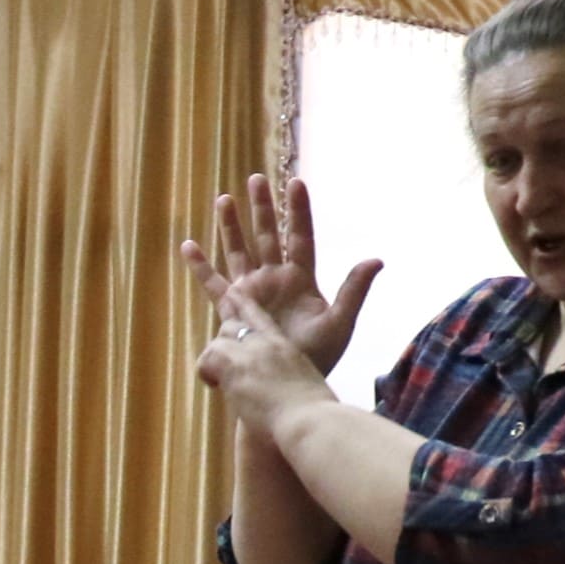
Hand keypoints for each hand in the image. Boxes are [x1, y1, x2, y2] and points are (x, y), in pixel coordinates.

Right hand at [181, 169, 380, 374]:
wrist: (288, 384)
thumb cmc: (317, 357)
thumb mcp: (340, 322)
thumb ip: (354, 290)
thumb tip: (376, 260)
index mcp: (301, 279)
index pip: (300, 237)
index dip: (299, 211)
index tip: (296, 182)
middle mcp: (275, 279)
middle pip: (268, 236)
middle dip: (262, 208)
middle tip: (256, 179)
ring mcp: (253, 292)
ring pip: (240, 251)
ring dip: (232, 226)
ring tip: (224, 199)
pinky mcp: (233, 309)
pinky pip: (213, 283)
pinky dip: (201, 266)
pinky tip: (188, 245)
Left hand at [191, 276, 342, 439]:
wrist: (310, 419)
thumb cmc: (312, 413)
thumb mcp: (304, 387)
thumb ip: (287, 383)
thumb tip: (278, 397)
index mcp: (285, 346)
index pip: (258, 318)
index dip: (242, 306)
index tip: (231, 293)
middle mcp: (267, 342)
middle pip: (232, 324)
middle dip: (223, 336)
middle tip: (218, 352)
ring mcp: (250, 349)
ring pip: (219, 341)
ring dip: (217, 362)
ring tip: (223, 383)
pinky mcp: (233, 362)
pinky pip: (207, 358)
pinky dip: (208, 374)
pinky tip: (218, 387)